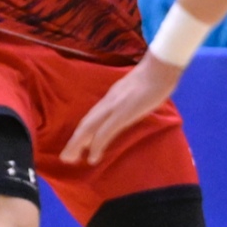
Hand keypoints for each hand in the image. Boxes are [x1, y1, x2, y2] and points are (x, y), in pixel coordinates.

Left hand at [62, 54, 183, 164]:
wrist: (160, 68)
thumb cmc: (155, 77)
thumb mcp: (137, 90)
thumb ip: (131, 99)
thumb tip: (133, 107)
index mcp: (112, 97)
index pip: (93, 116)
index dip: (83, 130)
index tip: (77, 144)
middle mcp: (108, 102)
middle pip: (86, 123)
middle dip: (75, 141)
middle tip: (66, 157)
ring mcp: (113, 107)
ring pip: (89, 128)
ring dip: (78, 144)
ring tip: (69, 159)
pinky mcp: (121, 114)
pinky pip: (105, 132)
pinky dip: (96, 145)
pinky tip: (92, 157)